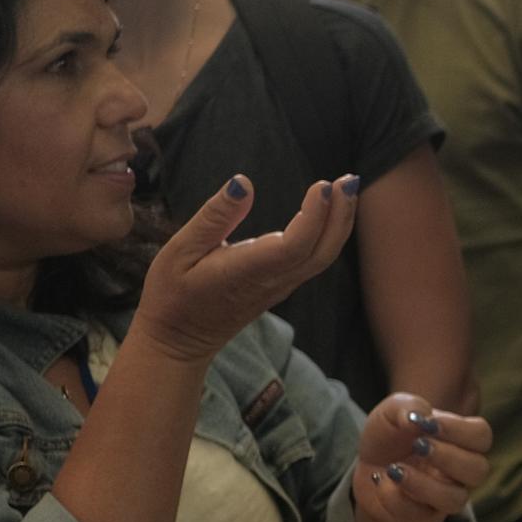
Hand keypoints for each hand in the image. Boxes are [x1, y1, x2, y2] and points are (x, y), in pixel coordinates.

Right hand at [131, 176, 359, 362]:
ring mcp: (281, 288)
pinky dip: (329, 234)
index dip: (314, 216)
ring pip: (323, 257)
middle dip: (340, 215)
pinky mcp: (281, 287)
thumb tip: (244, 182)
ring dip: (339, 222)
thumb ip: (214, 218)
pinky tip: (331, 212)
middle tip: (349, 179)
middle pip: (322, 252)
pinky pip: (314, 261)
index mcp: (245, 272)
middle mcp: (272, 282)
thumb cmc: (173, 294)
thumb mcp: (180, 251)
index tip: (321, 185)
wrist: (179, 341)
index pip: (294, 246)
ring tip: (347, 187)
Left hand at [351, 393, 491, 521]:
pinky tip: (380, 480)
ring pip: (454, 499)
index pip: (481, 436)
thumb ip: (407, 405)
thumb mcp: (391, 411)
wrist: (366, 465)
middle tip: (418, 446)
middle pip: (479, 470)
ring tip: (394, 469)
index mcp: (460, 441)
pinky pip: (418, 516)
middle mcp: (459, 472)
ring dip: (423, 484)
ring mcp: (444, 497)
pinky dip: (394, 498)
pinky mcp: (423, 518)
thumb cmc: (390, 436)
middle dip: (448, 457)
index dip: (459, 430)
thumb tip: (419, 417)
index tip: (427, 424)